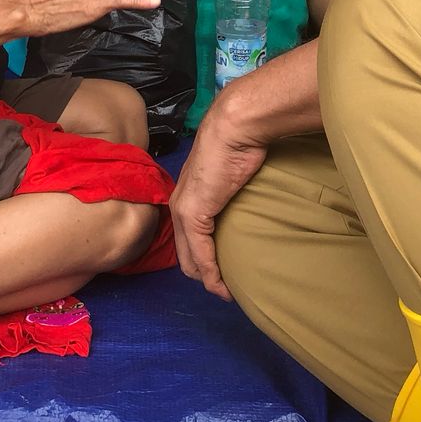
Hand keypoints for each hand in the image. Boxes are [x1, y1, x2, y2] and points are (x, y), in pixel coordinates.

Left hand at [170, 93, 269, 300]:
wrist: (233, 128)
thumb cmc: (237, 145)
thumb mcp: (230, 176)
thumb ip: (228, 192)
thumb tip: (242, 200)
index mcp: (185, 197)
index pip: (187, 241)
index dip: (202, 261)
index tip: (223, 275)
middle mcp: (178, 207)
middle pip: (185, 256)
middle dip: (204, 275)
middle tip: (226, 289)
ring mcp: (184, 212)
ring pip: (191, 260)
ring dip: (209, 279)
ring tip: (227, 292)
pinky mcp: (194, 215)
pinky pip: (202, 254)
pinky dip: (212, 273)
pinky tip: (224, 285)